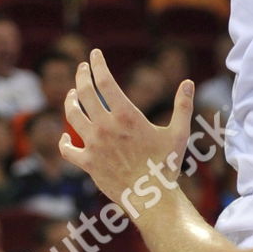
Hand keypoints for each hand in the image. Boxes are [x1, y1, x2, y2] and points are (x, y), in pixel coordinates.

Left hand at [62, 49, 194, 207]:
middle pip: (84, 93)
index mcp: (126, 115)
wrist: (151, 197)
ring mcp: (93, 145)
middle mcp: (105, 127)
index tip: (95, 54)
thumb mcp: (179, 132)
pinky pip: (67, 150)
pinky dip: (64, 141)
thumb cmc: (167, 164)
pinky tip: (66, 136)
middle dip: (81, 76)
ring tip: (73, 94)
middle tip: (82, 67)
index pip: (104, 81)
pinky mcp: (87, 163)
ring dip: (70, 101)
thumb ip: (183, 106)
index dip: (98, 64)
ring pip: (72, 116)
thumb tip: (188, 82)